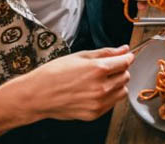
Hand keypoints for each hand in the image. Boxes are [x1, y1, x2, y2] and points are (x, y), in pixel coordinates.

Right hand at [16, 47, 133, 121]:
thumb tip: (123, 49)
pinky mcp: (94, 114)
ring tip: (101, 80)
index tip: (126, 56)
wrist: (37, 95)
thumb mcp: (81, 56)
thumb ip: (106, 53)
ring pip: (122, 91)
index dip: (126, 57)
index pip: (125, 62)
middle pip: (126, 76)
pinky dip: (109, 96)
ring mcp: (98, 103)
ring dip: (117, 84)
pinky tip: (95, 90)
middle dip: (120, 70)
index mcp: (98, 70)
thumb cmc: (54, 73)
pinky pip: (112, 103)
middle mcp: (101, 88)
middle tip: (109, 67)